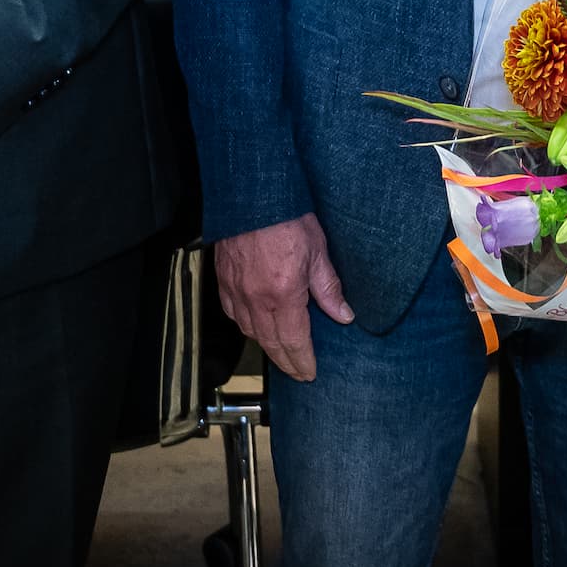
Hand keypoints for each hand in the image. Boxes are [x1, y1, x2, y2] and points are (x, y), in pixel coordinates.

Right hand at [213, 213, 354, 382]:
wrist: (252, 192)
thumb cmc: (286, 216)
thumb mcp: (318, 251)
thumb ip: (329, 288)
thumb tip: (343, 315)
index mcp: (283, 294)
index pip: (294, 341)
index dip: (302, 360)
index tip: (309, 373)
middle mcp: (256, 299)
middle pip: (271, 343)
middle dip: (286, 362)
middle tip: (297, 373)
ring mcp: (236, 290)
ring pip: (250, 331)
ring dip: (266, 346)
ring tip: (281, 352)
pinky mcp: (223, 279)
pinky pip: (233, 313)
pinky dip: (245, 325)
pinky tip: (253, 325)